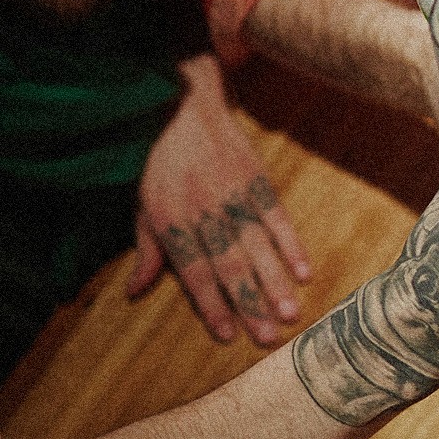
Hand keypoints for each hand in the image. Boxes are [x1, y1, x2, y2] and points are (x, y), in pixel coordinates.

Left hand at [136, 56, 309, 345]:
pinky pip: (277, 216)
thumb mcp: (141, 204)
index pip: (193, 271)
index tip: (229, 335)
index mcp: (171, 221)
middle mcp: (203, 212)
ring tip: (290, 314)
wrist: (180, 101)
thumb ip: (146, 250)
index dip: (211, 304)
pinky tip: (304, 271)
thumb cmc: (155, 158)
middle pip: (230, 264)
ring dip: (275, 282)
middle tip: (268, 337)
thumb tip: (134, 293)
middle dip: (250, 303)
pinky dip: (291, 244)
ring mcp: (233, 195)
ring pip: (257, 246)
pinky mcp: (256, 178)